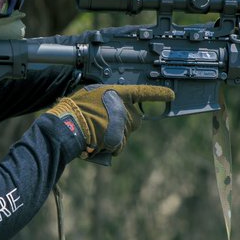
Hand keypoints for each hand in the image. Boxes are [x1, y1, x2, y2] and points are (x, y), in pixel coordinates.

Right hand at [46, 83, 174, 158]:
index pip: (143, 92)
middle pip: (136, 119)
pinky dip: (111, 147)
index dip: (158, 94)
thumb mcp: (92, 94)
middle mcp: (125, 108)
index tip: (172, 96)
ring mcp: (124, 125)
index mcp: (119, 93)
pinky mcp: (120, 140)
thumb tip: (111, 106)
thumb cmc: (75, 109)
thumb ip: (108, 99)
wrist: (68, 125)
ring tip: (96, 133)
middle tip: (107, 124)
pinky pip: (119, 146)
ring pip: (127, 134)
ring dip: (116, 136)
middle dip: (125, 124)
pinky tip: (98, 143)